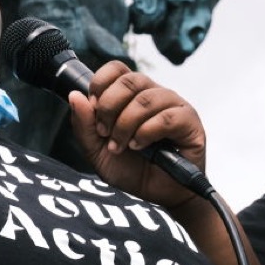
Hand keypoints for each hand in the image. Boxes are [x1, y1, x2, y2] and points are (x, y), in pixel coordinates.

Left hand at [67, 61, 206, 209]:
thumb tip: (75, 95)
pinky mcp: (190, 122)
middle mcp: (154, 93)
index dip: (100, 83)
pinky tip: (140, 146)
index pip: (117, 68)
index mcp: (132, 94)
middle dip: (109, 107)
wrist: (159, 195)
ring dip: (126, 124)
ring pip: (146, 99)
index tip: (93, 107)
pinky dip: (147, 132)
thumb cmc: (132, 170)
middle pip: (129, 80)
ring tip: (121, 146)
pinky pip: (167, 117)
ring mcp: (174, 105)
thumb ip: (84, 125)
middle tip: (105, 132)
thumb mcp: (97, 152)